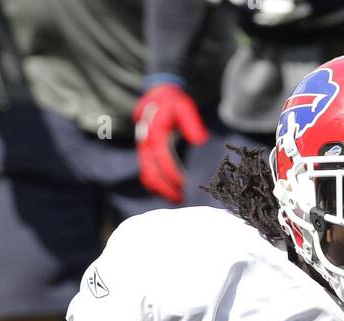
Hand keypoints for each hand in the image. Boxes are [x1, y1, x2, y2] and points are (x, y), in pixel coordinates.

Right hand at [133, 82, 208, 203]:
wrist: (158, 97)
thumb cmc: (174, 104)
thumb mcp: (185, 107)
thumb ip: (191, 122)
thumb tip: (200, 140)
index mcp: (155, 130)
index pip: (160, 155)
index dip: (170, 171)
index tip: (182, 184)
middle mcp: (146, 142)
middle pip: (151, 170)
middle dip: (165, 187)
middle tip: (181, 199)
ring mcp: (144, 150)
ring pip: (147, 175)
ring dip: (161, 189)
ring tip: (178, 199)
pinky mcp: (146, 156)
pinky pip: (146, 174)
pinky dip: (155, 186)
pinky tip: (169, 193)